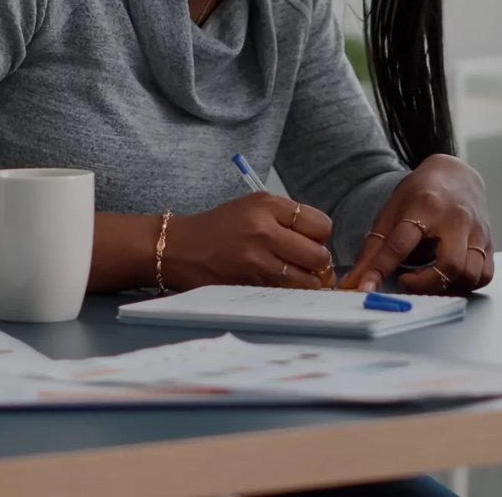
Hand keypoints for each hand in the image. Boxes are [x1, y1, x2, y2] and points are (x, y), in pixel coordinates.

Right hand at [162, 193, 333, 289]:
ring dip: (306, 281)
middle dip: (318, 261)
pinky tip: (277, 283)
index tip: (311, 238)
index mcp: (266, 206)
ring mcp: (256, 262)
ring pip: (307, 281)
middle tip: (306, 260)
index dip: (320, 235)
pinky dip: (288, 292)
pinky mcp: (249, 286)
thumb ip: (287, 217)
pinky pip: (286, 294)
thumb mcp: (253, 206)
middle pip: (319, 256)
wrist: (180, 248)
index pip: (320, 225)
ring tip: (294, 274)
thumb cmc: (220, 227)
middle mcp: (264, 232)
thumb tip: (321, 240)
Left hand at [339, 155, 492, 294]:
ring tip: (427, 281)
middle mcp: (456, 218)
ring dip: (446, 287)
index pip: (401, 244)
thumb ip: (373, 250)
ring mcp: (477, 230)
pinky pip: (484, 274)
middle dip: (425, 284)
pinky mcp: (489, 241)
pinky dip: (466, 284)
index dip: (380, 269)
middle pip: (450, 265)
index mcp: (425, 205)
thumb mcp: (391, 213)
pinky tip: (447, 279)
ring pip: (471, 273)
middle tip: (407, 281)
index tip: (366, 288)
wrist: (456, 174)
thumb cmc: (421, 193)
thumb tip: (354, 282)